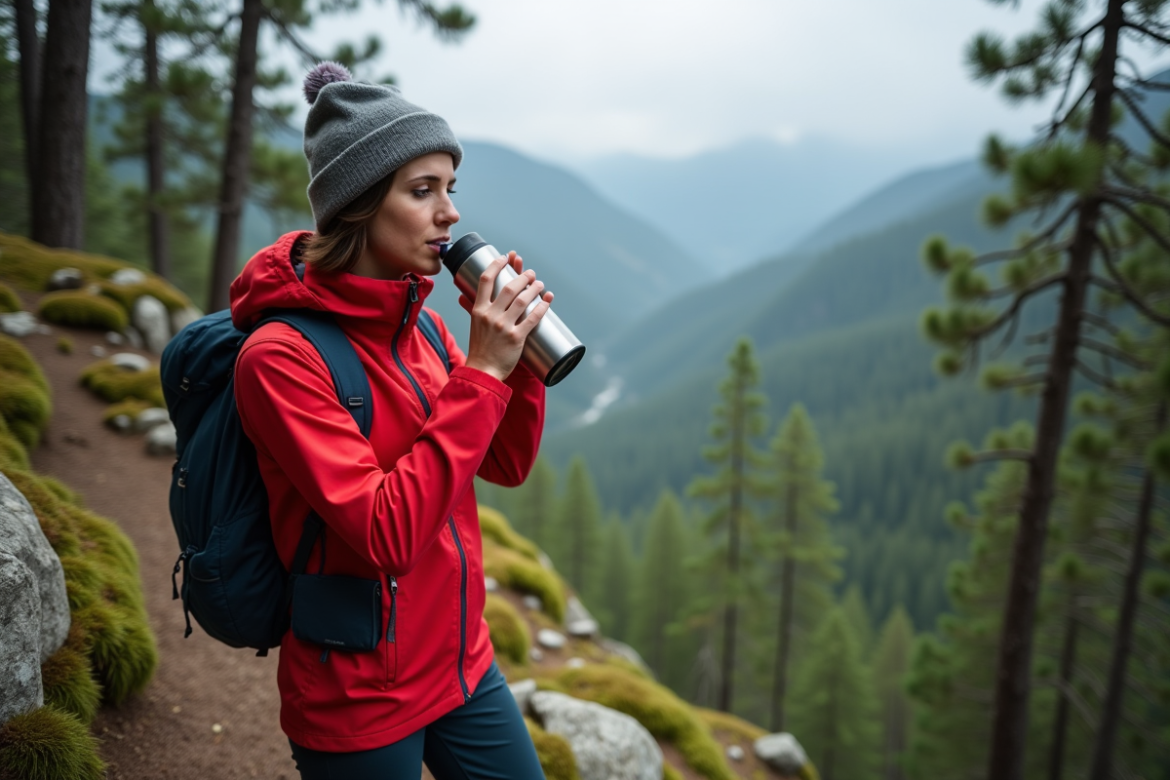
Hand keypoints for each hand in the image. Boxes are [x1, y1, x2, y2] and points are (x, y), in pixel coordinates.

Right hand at [460, 251, 553, 381]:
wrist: (483, 371)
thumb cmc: (480, 348)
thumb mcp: (472, 325)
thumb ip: (471, 308)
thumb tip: (461, 294)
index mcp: (478, 310)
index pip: (486, 280)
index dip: (496, 265)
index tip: (505, 257)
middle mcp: (491, 315)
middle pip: (510, 288)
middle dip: (523, 276)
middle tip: (531, 273)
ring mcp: (504, 326)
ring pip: (523, 300)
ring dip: (534, 289)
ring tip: (540, 284)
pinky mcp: (516, 338)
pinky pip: (532, 319)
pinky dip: (542, 308)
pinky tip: (547, 301)